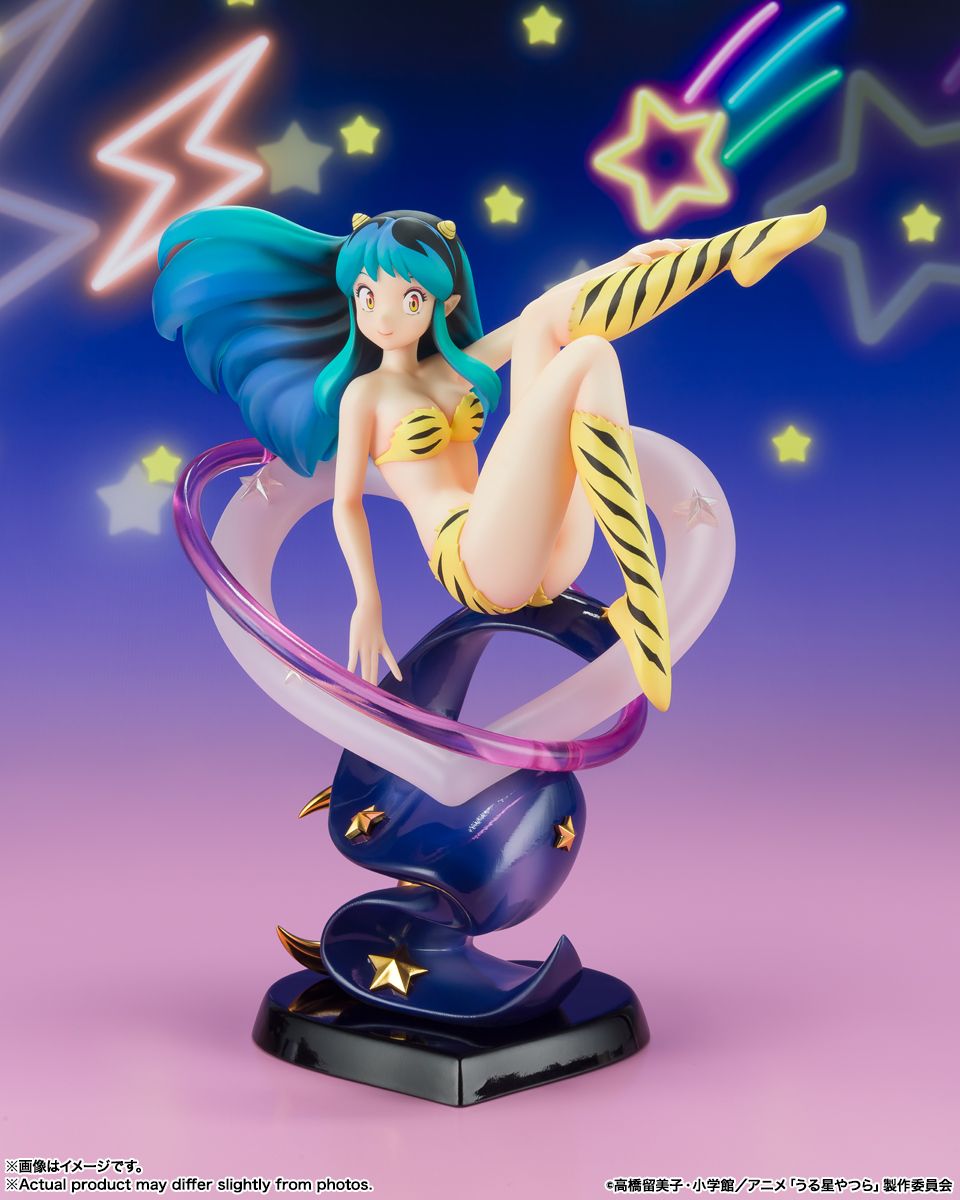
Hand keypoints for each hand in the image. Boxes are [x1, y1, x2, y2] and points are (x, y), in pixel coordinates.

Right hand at [347, 599, 401, 685]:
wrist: (369, 607)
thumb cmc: (371, 619)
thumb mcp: (376, 632)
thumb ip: (374, 642)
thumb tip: (372, 647)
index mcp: (382, 644)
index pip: (391, 658)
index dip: (395, 668)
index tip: (400, 678)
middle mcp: (375, 647)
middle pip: (375, 668)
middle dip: (375, 681)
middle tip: (376, 694)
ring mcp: (365, 645)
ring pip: (366, 665)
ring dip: (365, 678)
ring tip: (365, 689)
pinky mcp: (355, 642)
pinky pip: (354, 657)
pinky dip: (352, 666)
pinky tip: (349, 674)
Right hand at [535, 237, 703, 342]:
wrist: (552, 317)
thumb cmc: (583, 322)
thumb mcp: (617, 314)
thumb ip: (633, 308)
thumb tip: (646, 316)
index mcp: (633, 277)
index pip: (662, 260)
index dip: (682, 256)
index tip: (703, 255)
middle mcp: (627, 270)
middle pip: (660, 250)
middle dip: (683, 247)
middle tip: (707, 246)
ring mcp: (616, 270)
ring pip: (645, 250)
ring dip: (664, 248)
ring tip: (682, 251)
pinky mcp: (605, 275)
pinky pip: (623, 263)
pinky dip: (636, 260)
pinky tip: (648, 263)